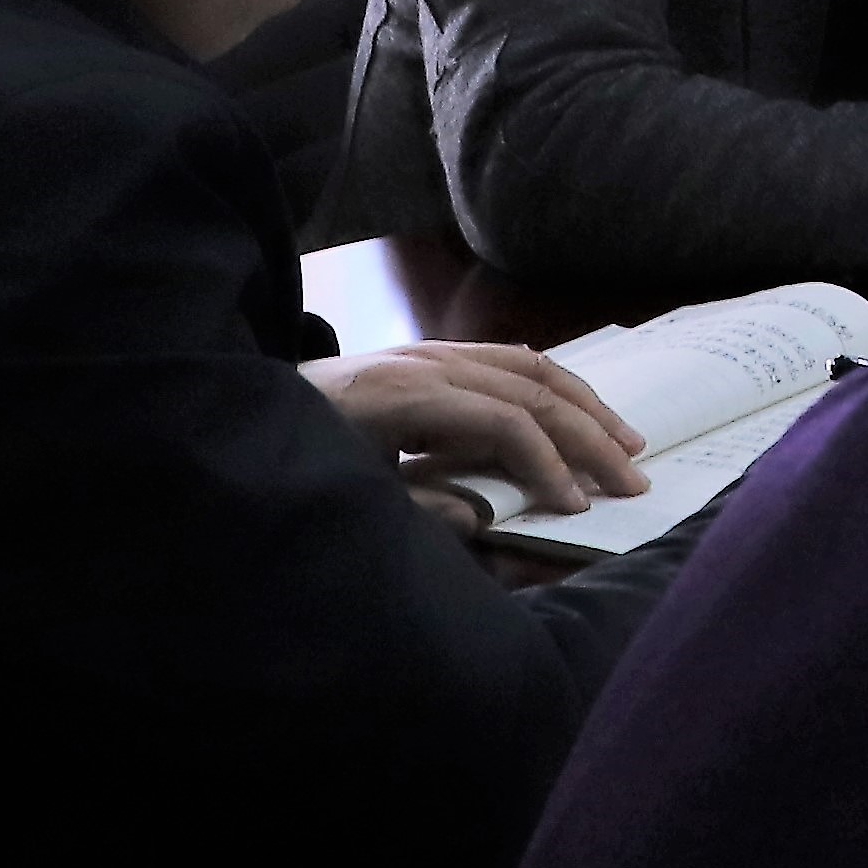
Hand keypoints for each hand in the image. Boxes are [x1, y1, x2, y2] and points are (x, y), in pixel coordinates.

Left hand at [311, 339, 652, 516]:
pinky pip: (509, 362)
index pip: (505, 421)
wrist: (236, 418)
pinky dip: (554, 388)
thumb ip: (417, 510)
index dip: (548, 464)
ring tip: (627, 442)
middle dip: (588, 435)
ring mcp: (428, 352)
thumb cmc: (289, 463)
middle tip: (631, 479)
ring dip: (585, 406)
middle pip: (531, 389)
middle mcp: (425, 362)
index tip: (578, 508)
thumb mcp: (348, 499)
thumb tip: (487, 515)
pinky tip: (579, 412)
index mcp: (403, 395)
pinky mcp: (428, 357)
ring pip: (530, 367)